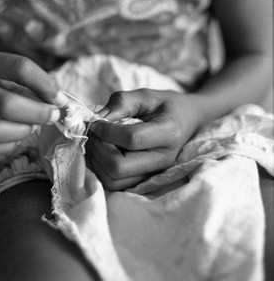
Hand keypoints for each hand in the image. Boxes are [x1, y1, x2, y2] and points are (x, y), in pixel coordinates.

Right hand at [0, 47, 65, 154]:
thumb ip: (21, 79)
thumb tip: (58, 100)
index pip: (20, 68)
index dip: (46, 84)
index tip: (59, 98)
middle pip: (9, 104)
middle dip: (39, 113)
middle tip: (52, 115)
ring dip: (23, 131)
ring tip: (31, 125)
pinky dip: (9, 145)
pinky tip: (14, 136)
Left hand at [87, 89, 202, 190]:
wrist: (186, 120)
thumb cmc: (164, 106)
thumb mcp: (145, 95)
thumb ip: (121, 103)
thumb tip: (96, 120)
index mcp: (168, 133)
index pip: (131, 139)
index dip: (106, 130)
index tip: (96, 120)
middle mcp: (163, 159)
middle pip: (118, 167)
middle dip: (98, 149)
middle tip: (95, 133)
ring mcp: (154, 174)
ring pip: (113, 181)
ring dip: (96, 161)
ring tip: (98, 142)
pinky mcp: (143, 181)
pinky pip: (114, 185)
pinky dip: (100, 170)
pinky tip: (103, 152)